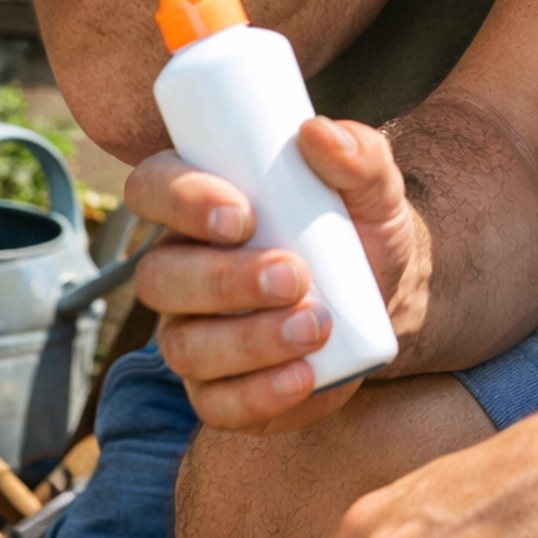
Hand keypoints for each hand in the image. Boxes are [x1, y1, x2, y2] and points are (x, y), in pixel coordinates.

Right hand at [131, 119, 427, 433]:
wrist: (386, 294)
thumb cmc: (358, 224)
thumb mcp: (373, 185)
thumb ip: (359, 153)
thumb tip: (318, 132)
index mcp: (198, 203)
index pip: (152, 188)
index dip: (181, 200)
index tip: (243, 215)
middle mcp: (179, 269)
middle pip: (159, 277)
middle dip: (224, 280)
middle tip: (294, 275)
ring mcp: (193, 333)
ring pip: (185, 345)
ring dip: (249, 340)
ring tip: (316, 325)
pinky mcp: (220, 390)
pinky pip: (216, 404)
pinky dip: (260, 395)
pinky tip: (304, 377)